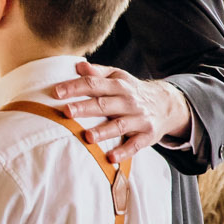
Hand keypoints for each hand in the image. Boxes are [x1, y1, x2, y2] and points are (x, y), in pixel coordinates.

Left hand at [52, 61, 190, 162]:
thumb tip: (78, 65)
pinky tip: (110, 157)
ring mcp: (139, 119)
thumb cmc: (132, 91)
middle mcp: (129, 101)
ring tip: (87, 137)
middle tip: (66, 111)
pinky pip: (135, 145)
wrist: (167, 104)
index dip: (75, 87)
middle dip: (85, 108)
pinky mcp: (147, 135)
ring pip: (120, 125)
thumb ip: (98, 72)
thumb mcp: (119, 77)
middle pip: (104, 104)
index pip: (94, 84)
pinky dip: (124, 152)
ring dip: (103, 131)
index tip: (56, 92)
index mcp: (119, 85)